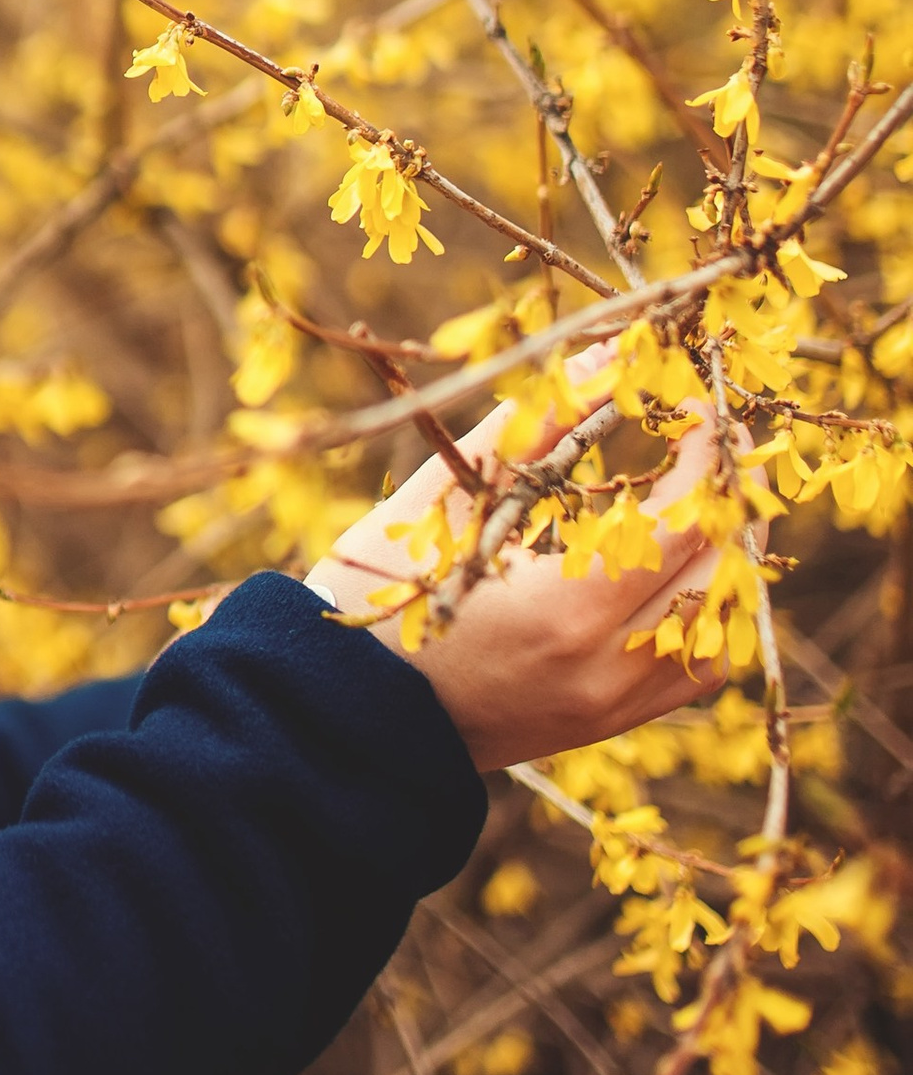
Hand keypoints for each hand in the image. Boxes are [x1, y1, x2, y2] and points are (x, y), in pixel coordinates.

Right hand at [307, 398, 726, 774]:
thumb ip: (537, 424)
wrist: (346, 705)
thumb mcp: (450, 496)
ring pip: (720, 628)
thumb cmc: (382, 587)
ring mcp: (612, 704)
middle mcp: (606, 666)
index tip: (692, 403)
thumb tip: (608, 352)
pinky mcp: (606, 721)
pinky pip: (690, 671)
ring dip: (726, 557)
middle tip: (713, 439)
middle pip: (721, 574)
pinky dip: (703, 614)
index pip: (683, 519)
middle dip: (729, 497)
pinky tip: (678, 566)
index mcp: (567, 609)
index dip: (703, 454)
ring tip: (704, 499)